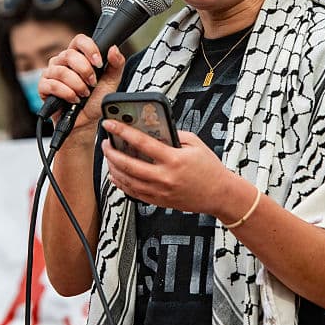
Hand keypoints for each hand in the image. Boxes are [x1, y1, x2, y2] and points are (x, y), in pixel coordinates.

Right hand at [38, 35, 125, 132]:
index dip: (89, 49)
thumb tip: (113, 48)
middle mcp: (62, 61)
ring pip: (61, 71)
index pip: (79, 40)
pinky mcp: (43, 87)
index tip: (98, 63)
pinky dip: (66, 93)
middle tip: (92, 83)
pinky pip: (52, 85)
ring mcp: (51, 73)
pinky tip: (73, 99)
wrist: (87, 121)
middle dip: (85, 71)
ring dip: (77, 85)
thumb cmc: (96, 100)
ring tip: (84, 94)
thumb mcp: (112, 82)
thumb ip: (116, 64)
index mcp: (78, 56)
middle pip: (69, 55)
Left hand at [100, 120, 232, 214]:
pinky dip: (121, 183)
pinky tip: (115, 175)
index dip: (122, 131)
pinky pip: (133, 193)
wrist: (220, 194)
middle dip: (111, 152)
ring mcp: (160, 191)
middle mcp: (164, 177)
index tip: (110, 124)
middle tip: (105, 142)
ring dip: (113, 167)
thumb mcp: (195, 143)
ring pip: (126, 180)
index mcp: (173, 159)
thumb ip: (173, 134)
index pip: (141, 142)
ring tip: (108, 157)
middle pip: (127, 164)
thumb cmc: (209, 169)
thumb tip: (153, 129)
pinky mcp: (158, 201)